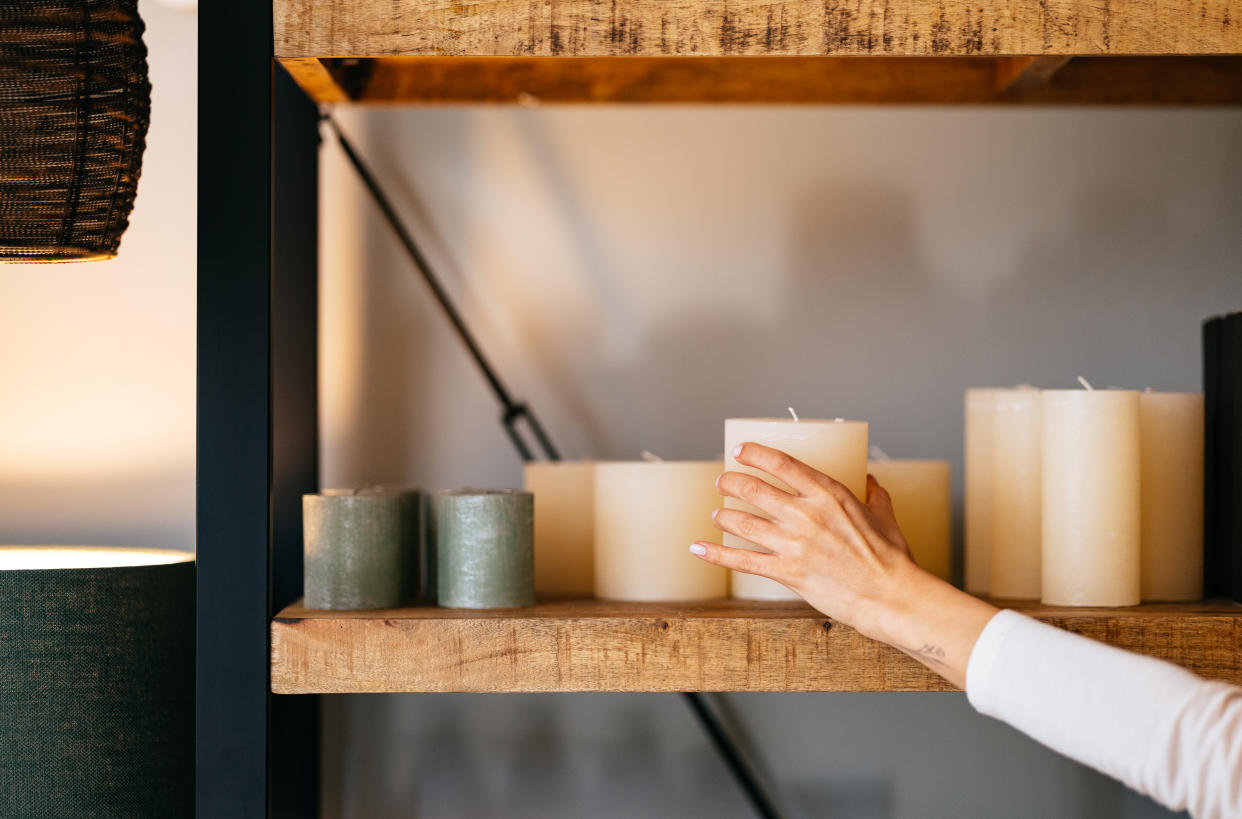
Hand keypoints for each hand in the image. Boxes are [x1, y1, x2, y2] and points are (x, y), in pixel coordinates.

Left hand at [690, 442, 996, 687]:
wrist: (890, 596)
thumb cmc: (891, 558)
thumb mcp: (886, 515)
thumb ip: (874, 494)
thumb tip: (871, 480)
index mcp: (828, 494)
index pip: (781, 464)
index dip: (754, 454)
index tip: (740, 450)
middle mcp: (805, 514)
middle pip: (753, 489)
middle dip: (732, 482)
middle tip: (723, 481)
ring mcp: (793, 544)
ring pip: (743, 522)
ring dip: (724, 515)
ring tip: (718, 512)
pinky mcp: (787, 572)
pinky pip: (742, 560)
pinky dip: (716, 553)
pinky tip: (698, 547)